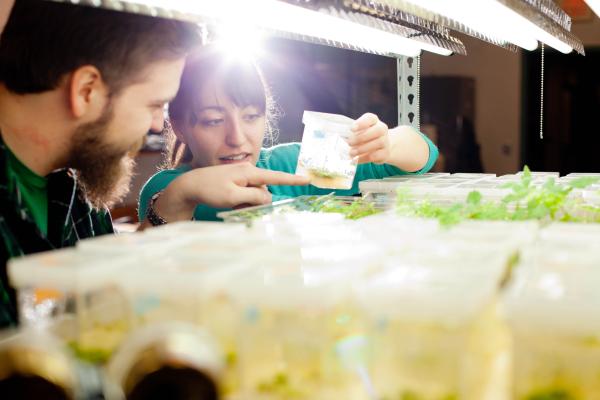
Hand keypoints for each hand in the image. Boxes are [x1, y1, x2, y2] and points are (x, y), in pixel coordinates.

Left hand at [154, 162, 308, 221]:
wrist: (189, 186)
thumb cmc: (210, 190)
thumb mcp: (233, 196)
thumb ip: (254, 196)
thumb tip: (268, 196)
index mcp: (249, 172)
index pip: (275, 177)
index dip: (292, 179)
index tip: (307, 179)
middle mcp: (248, 171)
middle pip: (264, 190)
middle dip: (258, 202)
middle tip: (239, 207)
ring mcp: (242, 176)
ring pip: (256, 194)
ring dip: (249, 203)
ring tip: (231, 204)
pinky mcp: (237, 181)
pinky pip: (247, 193)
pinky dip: (243, 201)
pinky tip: (230, 203)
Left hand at [347, 113, 389, 163]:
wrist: (382, 147)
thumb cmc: (366, 137)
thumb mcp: (359, 132)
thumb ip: (352, 133)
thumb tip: (341, 140)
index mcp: (374, 121)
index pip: (370, 118)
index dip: (362, 123)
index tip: (352, 128)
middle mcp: (382, 129)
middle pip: (377, 130)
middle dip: (361, 137)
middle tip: (349, 143)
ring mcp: (385, 141)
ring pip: (378, 143)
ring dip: (362, 149)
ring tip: (351, 153)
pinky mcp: (385, 153)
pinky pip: (375, 156)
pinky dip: (363, 158)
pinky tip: (356, 159)